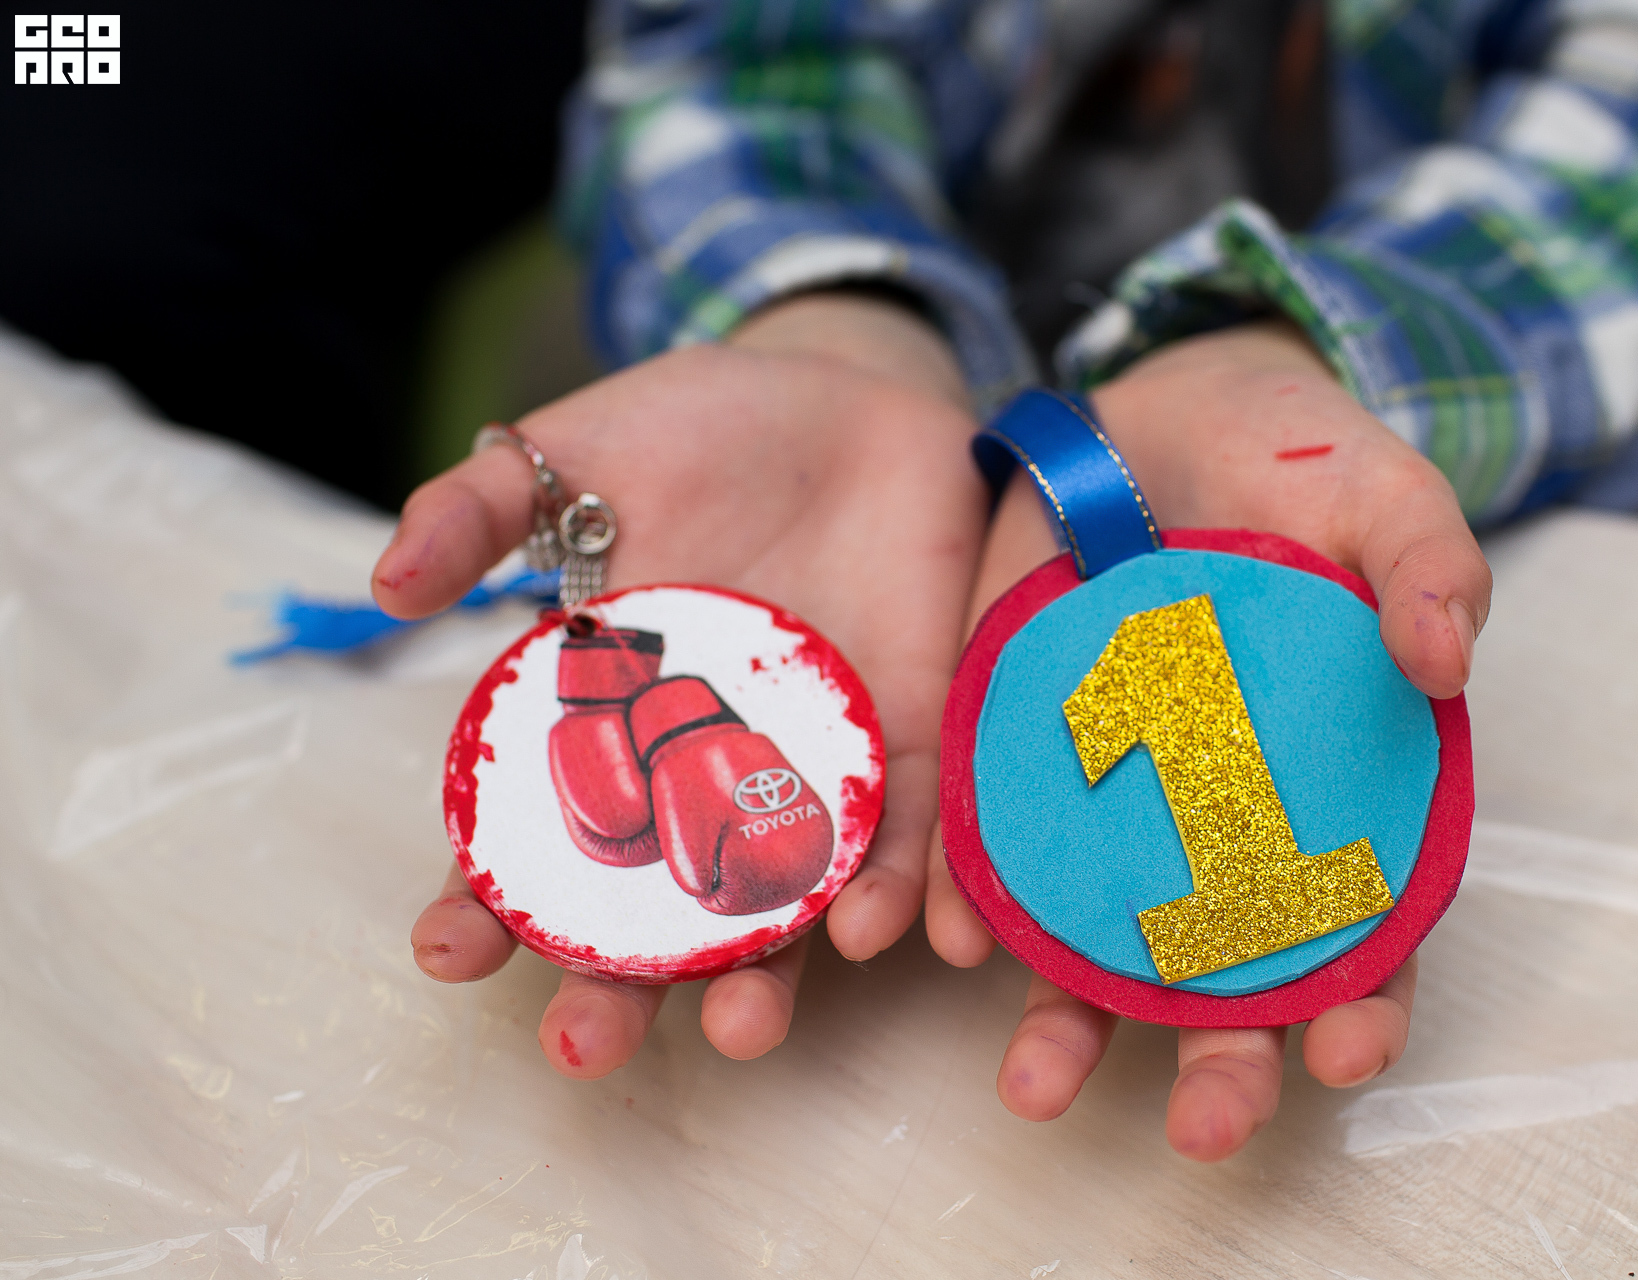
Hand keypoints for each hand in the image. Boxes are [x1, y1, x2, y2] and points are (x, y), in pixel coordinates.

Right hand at [378, 291, 985, 1076]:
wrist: (854, 394)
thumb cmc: (702, 428)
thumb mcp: (581, 447)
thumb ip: (485, 505)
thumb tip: (385, 585)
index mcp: (607, 725)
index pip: (533, 835)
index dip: (486, 898)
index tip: (446, 952)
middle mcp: (704, 774)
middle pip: (654, 911)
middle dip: (621, 988)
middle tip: (585, 1049)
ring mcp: (813, 771)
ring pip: (783, 905)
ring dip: (765, 976)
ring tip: (744, 1026)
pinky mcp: (919, 745)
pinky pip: (916, 837)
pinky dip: (906, 891)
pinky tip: (888, 937)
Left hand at [927, 319, 1489, 1159]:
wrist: (1161, 412)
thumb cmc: (1299, 465)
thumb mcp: (1381, 492)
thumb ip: (1427, 561)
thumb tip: (1445, 655)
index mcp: (1337, 790)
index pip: (1365, 921)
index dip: (1366, 995)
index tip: (1350, 1051)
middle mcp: (1222, 823)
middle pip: (1228, 970)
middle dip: (1219, 1058)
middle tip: (1206, 1130)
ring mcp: (1114, 797)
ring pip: (1096, 938)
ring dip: (1069, 1022)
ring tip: (1040, 1089)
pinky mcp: (1015, 751)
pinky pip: (989, 844)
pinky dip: (966, 896)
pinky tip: (943, 938)